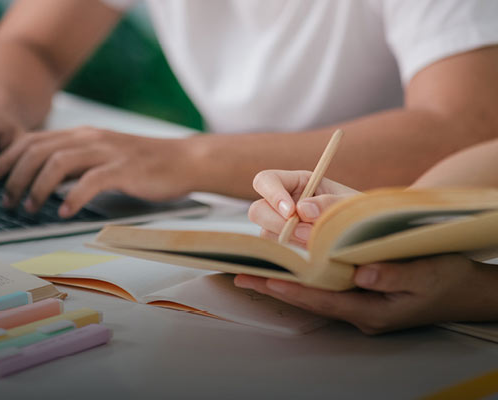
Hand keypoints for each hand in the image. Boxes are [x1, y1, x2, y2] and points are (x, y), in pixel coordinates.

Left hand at [0, 126, 193, 216]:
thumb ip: (78, 164)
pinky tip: (64, 212)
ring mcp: (107, 152)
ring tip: (29, 208)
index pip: (33, 141)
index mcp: (83, 135)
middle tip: (5, 200)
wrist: (184, 160)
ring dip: (37, 188)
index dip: (7, 159)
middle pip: (38, 151)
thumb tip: (46, 183)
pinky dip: (72, 198)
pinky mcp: (124, 169)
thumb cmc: (145, 164)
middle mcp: (90, 138)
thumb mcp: (105, 158)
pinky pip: (90, 181)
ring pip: (58, 163)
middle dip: (15, 176)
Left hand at [235, 255, 497, 333]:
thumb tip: (362, 273)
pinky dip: (305, 277)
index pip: (322, 300)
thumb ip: (395, 275)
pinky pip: (326, 287)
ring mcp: (359, 305)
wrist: (465, 291)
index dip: (293, 290)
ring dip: (286, 281)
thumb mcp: (427, 274)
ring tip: (255, 270)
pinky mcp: (361, 296)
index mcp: (372, 311)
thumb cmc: (447, 280)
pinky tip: (290, 267)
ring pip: (315, 293)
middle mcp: (360, 312)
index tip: (264, 279)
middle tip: (242, 276)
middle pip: (310, 299)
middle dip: (277, 287)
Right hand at [249, 170, 358, 245]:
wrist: (366, 237)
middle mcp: (282, 205)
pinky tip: (312, 256)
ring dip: (288, 242)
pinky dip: (291, 255)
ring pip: (265, 234)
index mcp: (296, 183)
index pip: (266, 180)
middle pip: (258, 210)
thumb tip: (303, 210)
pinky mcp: (284, 249)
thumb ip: (329, 203)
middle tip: (307, 235)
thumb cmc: (358, 214)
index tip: (291, 211)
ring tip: (316, 246)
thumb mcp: (349, 204)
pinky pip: (275, 253)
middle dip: (278, 224)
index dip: (272, 194)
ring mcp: (280, 228)